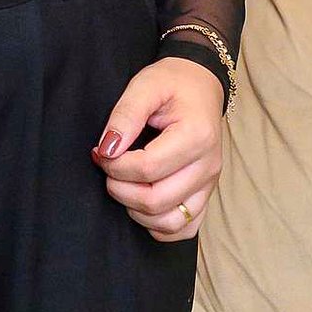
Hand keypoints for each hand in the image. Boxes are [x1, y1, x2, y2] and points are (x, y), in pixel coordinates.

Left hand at [90, 55, 225, 241]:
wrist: (200, 84)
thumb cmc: (172, 83)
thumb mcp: (145, 86)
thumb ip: (124, 116)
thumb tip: (107, 150)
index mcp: (196, 136)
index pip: (147, 169)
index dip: (115, 166)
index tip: (101, 151)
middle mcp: (208, 165)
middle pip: (156, 200)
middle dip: (120, 189)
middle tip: (108, 168)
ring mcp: (210, 184)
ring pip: (170, 222)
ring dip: (137, 211)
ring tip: (124, 185)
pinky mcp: (206, 195)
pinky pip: (185, 228)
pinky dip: (159, 225)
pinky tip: (142, 204)